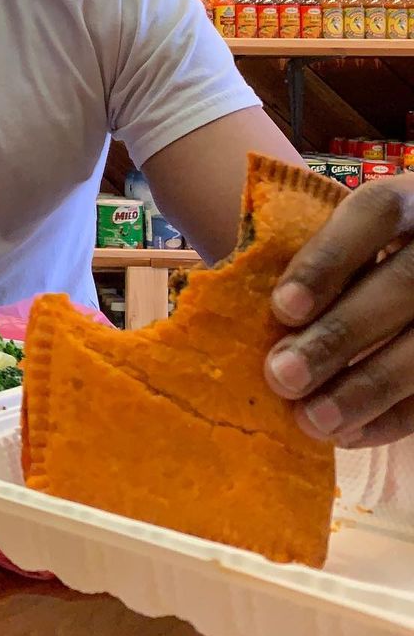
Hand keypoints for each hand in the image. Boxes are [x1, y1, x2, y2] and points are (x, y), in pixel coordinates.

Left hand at [265, 175, 413, 447]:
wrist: (411, 262)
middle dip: (339, 336)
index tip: (282, 308)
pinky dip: (394, 417)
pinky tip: (350, 434)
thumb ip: (304, 256)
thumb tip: (239, 306)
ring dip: (366, 389)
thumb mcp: (342, 235)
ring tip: (312, 420)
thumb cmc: (356, 252)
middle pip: (401, 286)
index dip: (327, 260)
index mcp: (408, 200)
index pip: (374, 214)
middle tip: (282, 376)